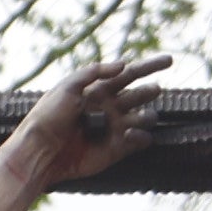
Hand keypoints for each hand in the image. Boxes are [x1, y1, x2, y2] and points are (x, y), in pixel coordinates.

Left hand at [20, 54, 171, 186]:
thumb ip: (94, 71)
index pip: (130, 74)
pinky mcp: (115, 149)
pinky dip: (140, 136)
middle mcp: (109, 108)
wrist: (41, 150)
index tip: (170, 60)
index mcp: (99, 90)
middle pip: (139, 94)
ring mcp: (113, 128)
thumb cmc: (49, 116)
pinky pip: (137, 141)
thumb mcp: (67, 85)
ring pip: (142, 117)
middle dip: (149, 91)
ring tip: (140, 116)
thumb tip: (124, 64)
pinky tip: (130, 132)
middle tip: (154, 90)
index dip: (150, 66)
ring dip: (146, 115)